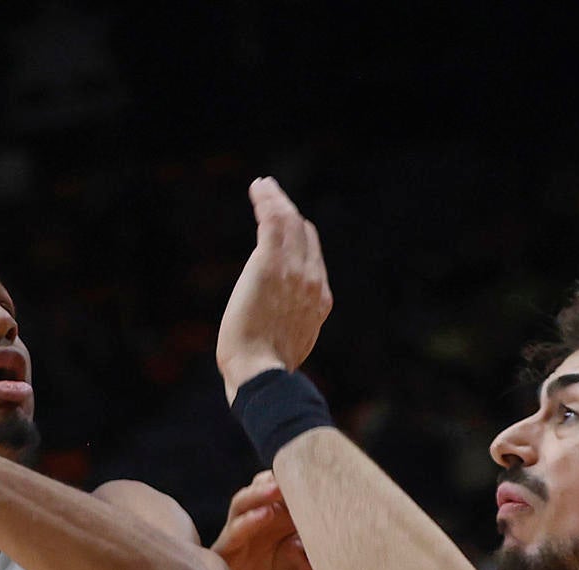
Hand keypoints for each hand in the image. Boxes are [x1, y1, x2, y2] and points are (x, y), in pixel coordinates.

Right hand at [212, 472, 325, 569]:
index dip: (299, 480)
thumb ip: (326, 552)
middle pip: (262, 490)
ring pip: (243, 504)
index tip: (317, 472)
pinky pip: (232, 533)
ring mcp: (239, 539)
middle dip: (276, 479)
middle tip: (295, 473)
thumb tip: (349, 528)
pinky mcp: (224, 557)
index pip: (287, 492)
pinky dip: (247, 522)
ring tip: (276, 489)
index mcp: (282, 526)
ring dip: (259, 494)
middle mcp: (258, 527)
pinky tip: (264, 516)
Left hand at [216, 177, 332, 401]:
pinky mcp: (270, 264)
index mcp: (319, 300)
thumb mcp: (288, 347)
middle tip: (273, 195)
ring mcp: (294, 271)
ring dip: (276, 199)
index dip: (300, 236)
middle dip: (289, 211)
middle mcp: (312, 281)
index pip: (313, 256)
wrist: (261, 374)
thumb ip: (290, 329)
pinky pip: (273, 220)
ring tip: (263, 186)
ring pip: (289, 221)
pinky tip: (258, 188)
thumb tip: (277, 337)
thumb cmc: (264, 370)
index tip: (286, 223)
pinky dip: (267, 200)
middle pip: (304, 234)